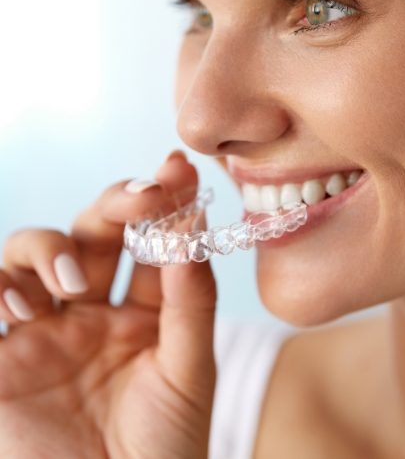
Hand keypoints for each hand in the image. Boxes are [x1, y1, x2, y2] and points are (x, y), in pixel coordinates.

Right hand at [0, 151, 216, 458]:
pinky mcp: (0, 363)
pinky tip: (17, 310)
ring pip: (29, 256)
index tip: (178, 167)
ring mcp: (41, 334)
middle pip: (91, 233)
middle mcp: (90, 313)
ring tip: (71, 289)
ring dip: (47, 253)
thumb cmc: (166, 448)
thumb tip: (193, 227)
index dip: (164, 203)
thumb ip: (191, 301)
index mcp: (142, 313)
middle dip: (114, 205)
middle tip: (140, 201)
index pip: (150, 242)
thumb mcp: (189, 370)